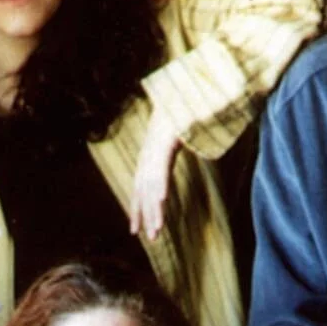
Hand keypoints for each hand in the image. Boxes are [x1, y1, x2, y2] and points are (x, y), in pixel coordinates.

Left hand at [130, 105, 179, 241]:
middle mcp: (149, 154)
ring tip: (156, 230)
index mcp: (150, 155)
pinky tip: (161, 203)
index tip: (136, 229)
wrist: (183, 88)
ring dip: (154, 210)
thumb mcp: (179, 132)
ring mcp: (155, 148)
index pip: (140, 187)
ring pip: (152, 185)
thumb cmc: (183, 110)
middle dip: (144, 215)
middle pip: (143, 191)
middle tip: (147, 237)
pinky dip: (160, 187)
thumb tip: (190, 155)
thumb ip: (179, 145)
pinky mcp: (164, 141)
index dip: (137, 208)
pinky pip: (161, 169)